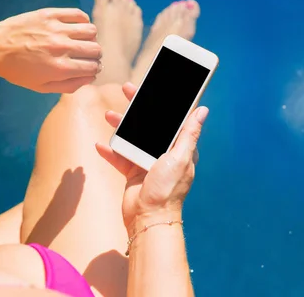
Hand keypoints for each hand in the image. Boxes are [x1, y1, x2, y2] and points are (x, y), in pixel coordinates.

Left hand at [0, 8, 101, 92]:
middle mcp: (62, 48)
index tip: (88, 67)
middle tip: (86, 55)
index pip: (93, 67)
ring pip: (91, 30)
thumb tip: (90, 77)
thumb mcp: (41, 87)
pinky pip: (79, 14)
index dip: (94, 68)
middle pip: (96, 49)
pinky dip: (83, 21)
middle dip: (95, 55)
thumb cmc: (18, 71)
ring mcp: (57, 29)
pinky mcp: (51, 14)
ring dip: (90, 38)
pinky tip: (75, 27)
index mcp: (60, 69)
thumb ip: (69, 85)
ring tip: (80, 40)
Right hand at [95, 82, 207, 233]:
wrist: (148, 218)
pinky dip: (110, 150)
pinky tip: (100, 144)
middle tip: (127, 89)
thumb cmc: (167, 190)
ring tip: (108, 115)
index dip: (164, 101)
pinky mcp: (132, 171)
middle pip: (149, 123)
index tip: (156, 85)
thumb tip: (203, 110)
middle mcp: (163, 152)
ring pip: (132, 136)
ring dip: (120, 125)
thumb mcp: (180, 158)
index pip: (173, 118)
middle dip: (138, 106)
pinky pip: (119, 156)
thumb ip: (189, 134)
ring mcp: (146, 161)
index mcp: (179, 147)